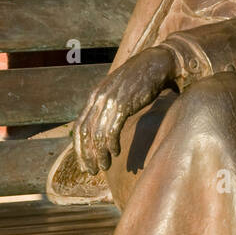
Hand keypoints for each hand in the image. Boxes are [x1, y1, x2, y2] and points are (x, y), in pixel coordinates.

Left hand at [73, 48, 175, 173]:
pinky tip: (116, 152)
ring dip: (100, 153)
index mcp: (94, 96)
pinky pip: (112, 129)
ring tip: (105, 166)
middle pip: (85, 133)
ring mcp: (110, 101)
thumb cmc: (139, 80)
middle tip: (91, 171)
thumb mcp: (117, 91)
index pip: (79, 126)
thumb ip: (107, 106)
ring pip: (98, 134)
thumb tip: (103, 129)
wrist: (156, 63)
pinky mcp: (124, 104)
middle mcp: (98, 98)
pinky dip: (111, 144)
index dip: (79, 148)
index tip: (84, 163)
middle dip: (87, 155)